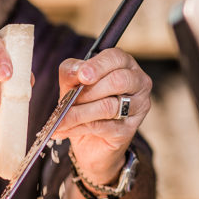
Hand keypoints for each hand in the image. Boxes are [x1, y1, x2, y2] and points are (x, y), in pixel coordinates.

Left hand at [53, 48, 151, 184]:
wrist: (91, 140)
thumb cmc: (85, 104)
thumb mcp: (73, 84)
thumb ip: (71, 73)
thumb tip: (75, 72)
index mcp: (124, 64)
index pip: (115, 58)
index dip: (97, 66)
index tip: (82, 76)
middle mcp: (137, 83)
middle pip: (117, 81)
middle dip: (88, 92)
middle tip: (67, 100)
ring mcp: (137, 107)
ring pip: (109, 106)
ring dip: (79, 113)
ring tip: (60, 119)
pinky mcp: (129, 130)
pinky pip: (102, 127)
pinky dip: (78, 128)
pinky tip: (63, 130)